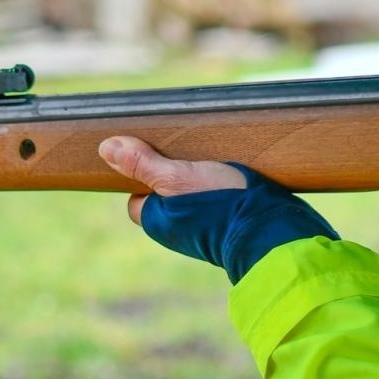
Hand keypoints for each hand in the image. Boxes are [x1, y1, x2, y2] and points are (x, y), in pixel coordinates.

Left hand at [99, 136, 337, 283]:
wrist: (272, 230)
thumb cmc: (220, 205)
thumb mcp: (177, 176)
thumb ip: (142, 164)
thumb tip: (105, 147)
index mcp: (159, 221)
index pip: (139, 196)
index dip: (146, 174)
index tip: (162, 158)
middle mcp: (179, 231)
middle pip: (167, 194)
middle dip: (177, 176)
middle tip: (193, 156)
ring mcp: (206, 231)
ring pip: (194, 197)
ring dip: (203, 180)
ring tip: (218, 164)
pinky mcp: (232, 226)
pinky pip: (218, 203)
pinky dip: (223, 190)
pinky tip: (236, 178)